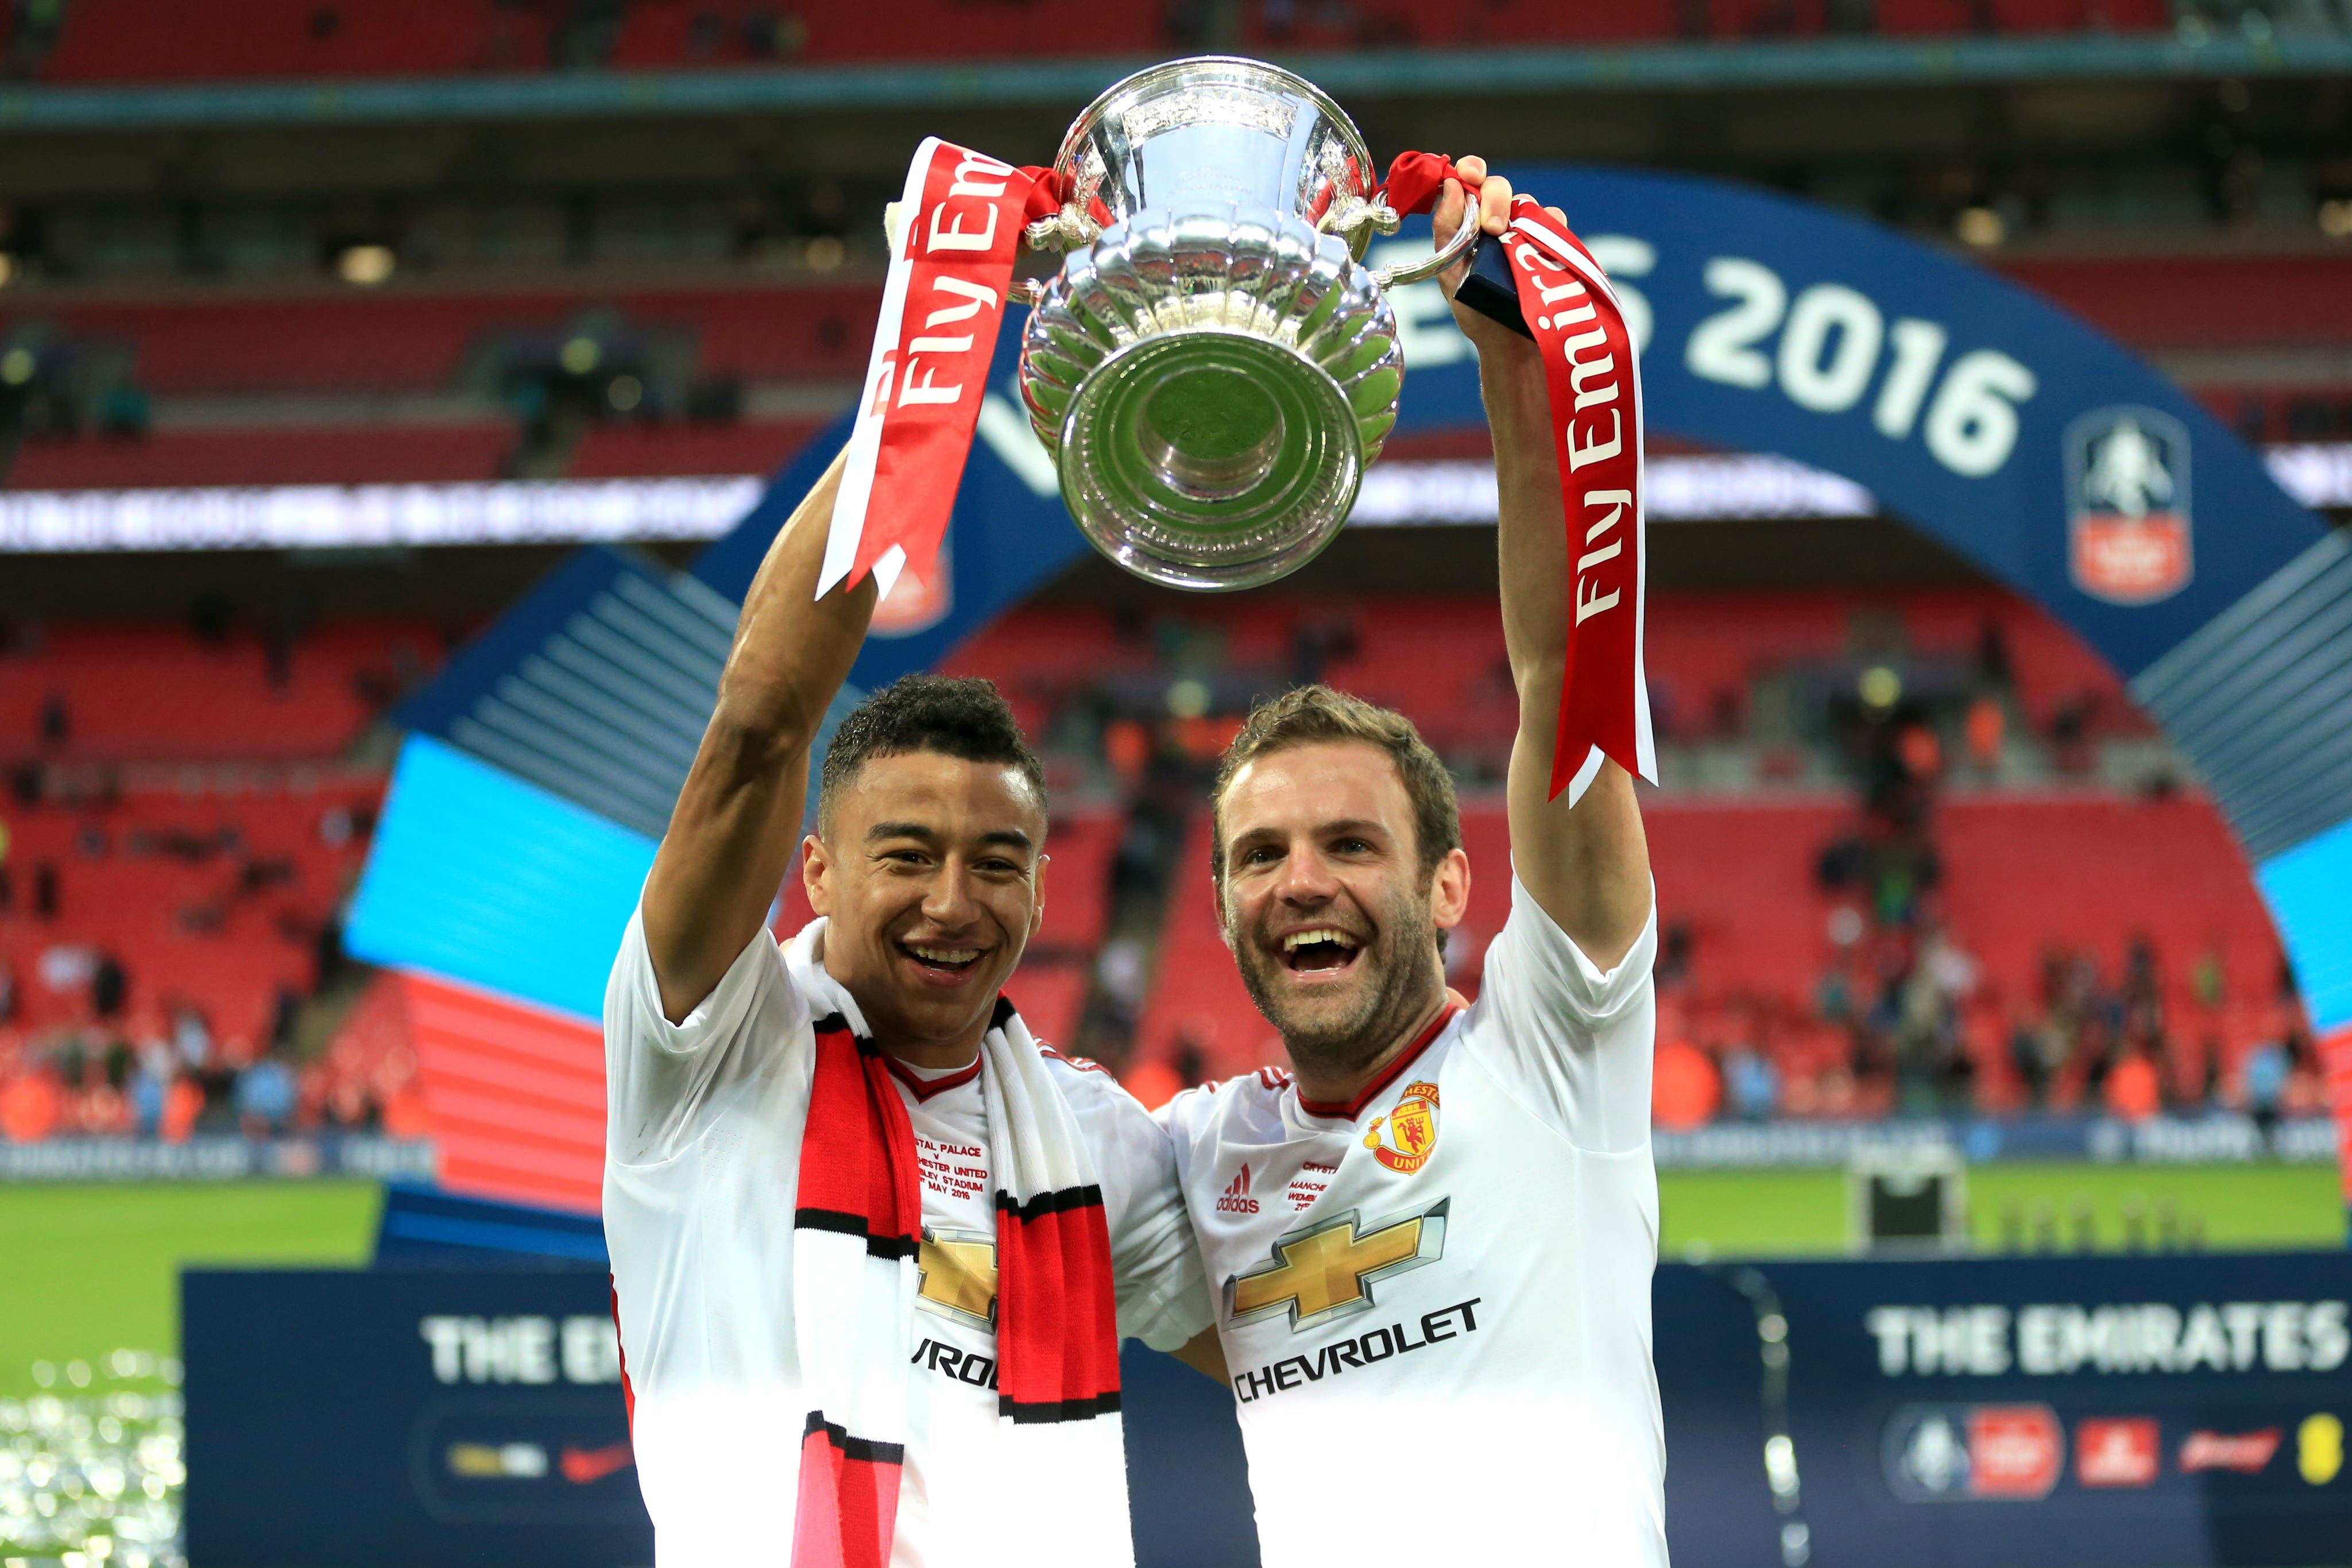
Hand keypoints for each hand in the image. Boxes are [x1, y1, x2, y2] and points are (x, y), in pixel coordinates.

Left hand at [1430, 155, 1570, 365]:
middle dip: (1494, 196)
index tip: (1469, 176)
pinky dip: (1549, 226)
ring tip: (1512, 244)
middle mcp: (1497, 221)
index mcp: (1468, 223)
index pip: (1469, 181)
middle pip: (1499, 186)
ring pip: (1527, 201)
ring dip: (1519, 214)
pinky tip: (1541, 247)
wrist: (1510, 347)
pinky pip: (1555, 221)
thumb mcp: (1449, 274)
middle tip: (1493, 227)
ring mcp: (1526, 232)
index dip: (1470, 170)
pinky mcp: (1552, 244)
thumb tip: (1450, 186)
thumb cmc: (1475, 311)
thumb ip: (1446, 231)